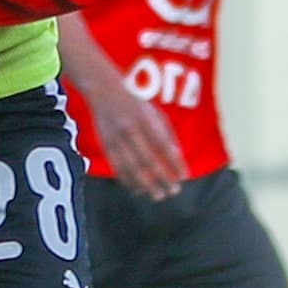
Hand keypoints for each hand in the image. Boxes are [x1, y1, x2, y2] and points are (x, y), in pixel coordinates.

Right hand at [86, 73, 188, 199]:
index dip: (174, 162)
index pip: (163, 145)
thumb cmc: (136, 105)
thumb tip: (179, 160)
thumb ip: (167, 135)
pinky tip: (138, 189)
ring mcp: (116, 138)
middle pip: (147, 160)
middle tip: (173, 191)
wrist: (103, 92)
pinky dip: (129, 181)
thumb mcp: (155, 113)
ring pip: (131, 167)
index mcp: (145, 119)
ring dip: (146, 185)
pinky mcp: (105, 146)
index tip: (184, 176)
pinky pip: (117, 168)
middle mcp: (130, 129)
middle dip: (162, 178)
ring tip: (158, 195)